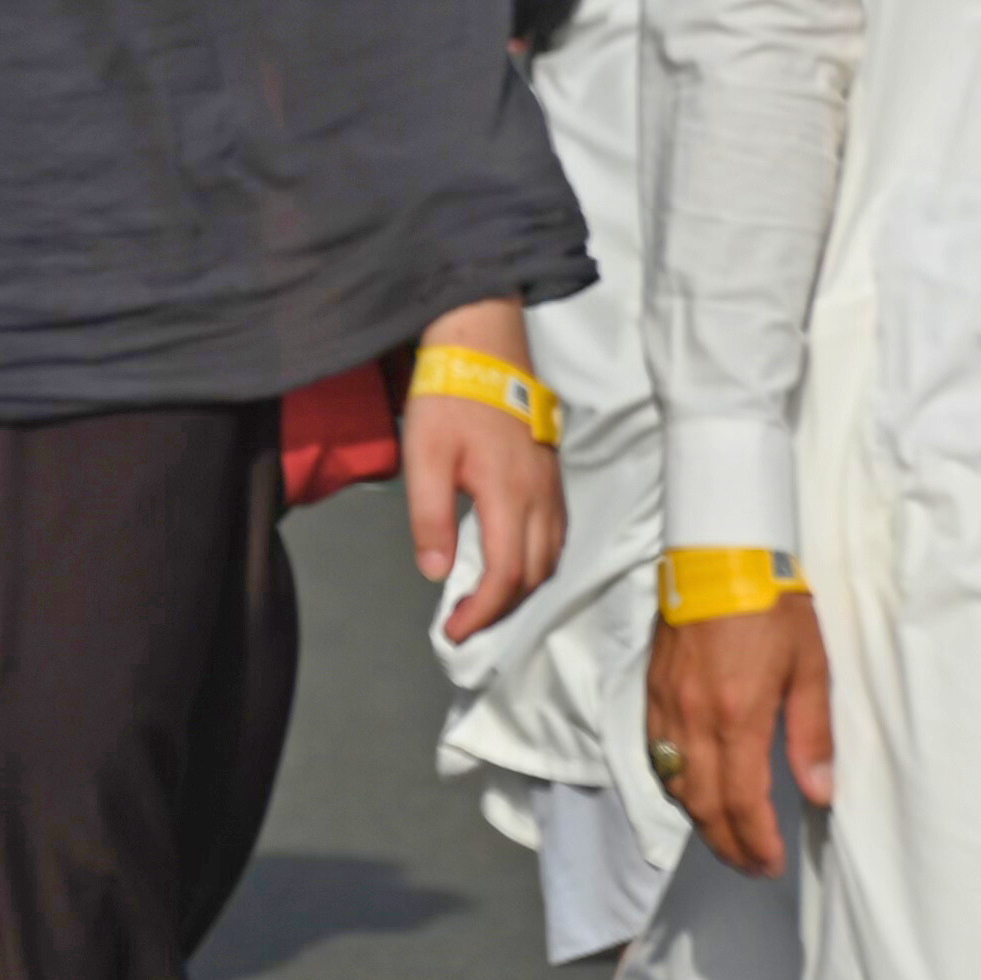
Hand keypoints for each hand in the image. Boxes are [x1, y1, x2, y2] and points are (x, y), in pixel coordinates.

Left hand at [405, 299, 567, 634]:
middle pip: (535, 573)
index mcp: (509, 495)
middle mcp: (541, 497)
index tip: (455, 631)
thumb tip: (437, 573)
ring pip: (551, 557)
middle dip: (502, 608)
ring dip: (522, 588)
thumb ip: (431, 517)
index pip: (507, 574)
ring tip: (484, 602)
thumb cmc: (449, 399)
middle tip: (465, 623)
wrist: (484, 348)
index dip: (483, 612)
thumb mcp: (425, 457)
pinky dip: (536, 562)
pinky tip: (511, 563)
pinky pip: (555, 534)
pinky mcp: (552, 476)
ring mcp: (552, 486)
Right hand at [643, 596, 833, 880]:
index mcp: (737, 716)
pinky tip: (693, 792)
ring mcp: (666, 707)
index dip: (756, 842)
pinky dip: (674, 785)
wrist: (719, 556)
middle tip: (753, 865)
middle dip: (727, 844)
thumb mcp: (811, 667)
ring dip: (700, 820)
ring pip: (674, 784)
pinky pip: (656, 754)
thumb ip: (813, 734)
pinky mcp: (653, 693)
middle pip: (702, 804)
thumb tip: (821, 793)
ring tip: (728, 838)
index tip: (772, 864)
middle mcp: (693, 720)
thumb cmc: (775, 607)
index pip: (741, 801)